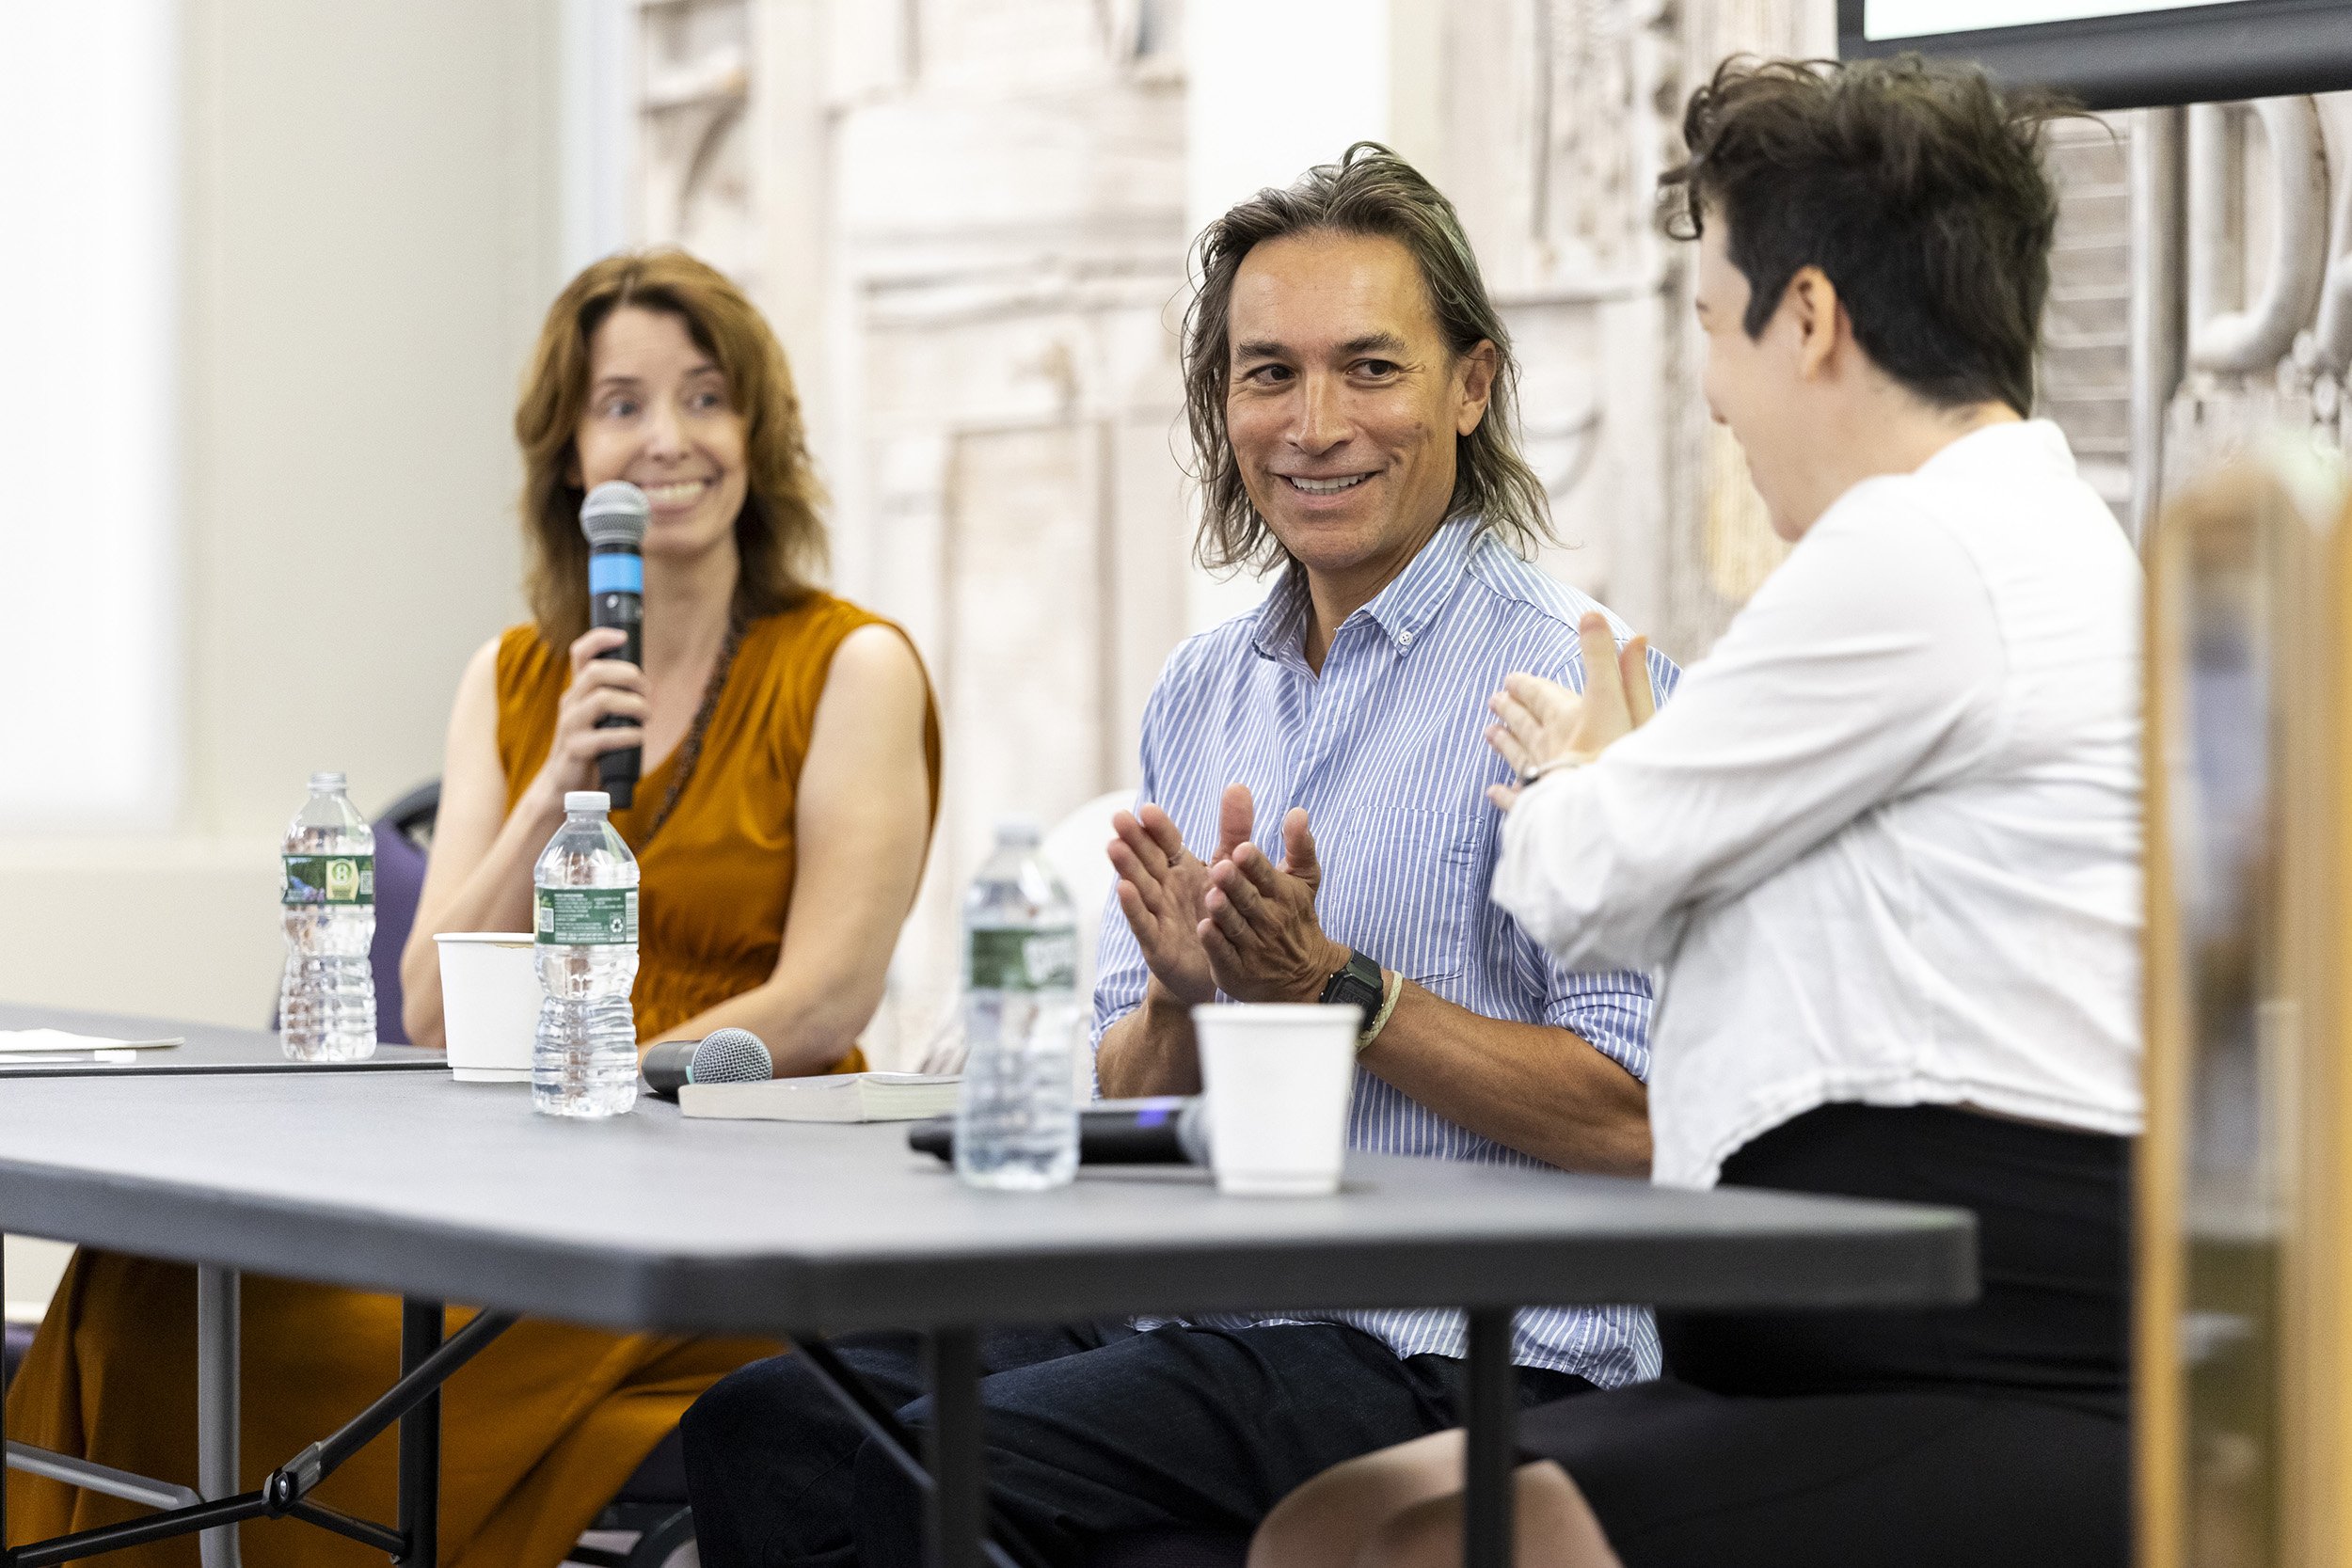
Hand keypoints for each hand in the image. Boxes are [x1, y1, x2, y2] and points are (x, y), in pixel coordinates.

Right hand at [526, 627, 647, 810]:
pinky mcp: (575, 750)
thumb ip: (614, 699)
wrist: (565, 786)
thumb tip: (644, 684)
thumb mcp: (600, 718)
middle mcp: (571, 703)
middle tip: (647, 691)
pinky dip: (628, 735)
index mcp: (578, 691)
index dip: (599, 638)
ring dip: (633, 704)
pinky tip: (638, 738)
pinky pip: (603, 737)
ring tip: (647, 715)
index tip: (623, 636)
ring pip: (601, 700)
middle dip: (629, 676)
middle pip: (596, 672)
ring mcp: (570, 726)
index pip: (580, 653)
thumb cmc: (591, 748)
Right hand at [1108, 785, 1252, 1005]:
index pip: (1167, 842)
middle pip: (1147, 859)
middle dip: (1133, 840)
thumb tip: (1239, 785)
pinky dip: (1134, 906)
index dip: (1158, 828)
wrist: (1218, 967)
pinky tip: (1124, 889)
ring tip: (1114, 847)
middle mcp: (1165, 887)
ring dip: (1127, 867)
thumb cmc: (1218, 912)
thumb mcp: (1230, 867)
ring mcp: (1158, 913)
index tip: (1147, 809)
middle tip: (1118, 818)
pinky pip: (1144, 922)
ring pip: (1141, 886)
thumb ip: (1234, 830)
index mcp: (1181, 868)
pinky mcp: (1156, 943)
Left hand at [1200, 807, 1348, 1002]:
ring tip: (1211, 896)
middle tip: (1221, 868)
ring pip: (1235, 926)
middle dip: (1235, 885)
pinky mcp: (1237, 970)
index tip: (1242, 849)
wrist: (1304, 976)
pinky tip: (1204, 929)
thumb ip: (1300, 846)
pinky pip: (1225, 955)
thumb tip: (1298, 811)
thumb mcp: (1304, 881)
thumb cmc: (1296, 918)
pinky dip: (1216, 944)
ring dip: (1223, 912)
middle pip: (1248, 900)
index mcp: (1282, 895)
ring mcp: (1253, 947)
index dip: (1254, 864)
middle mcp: (1269, 920)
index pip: (1266, 877)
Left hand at [1485, 613, 1654, 810]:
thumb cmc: (1625, 759)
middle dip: (1511, 708)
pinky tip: (1493, 791)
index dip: (1526, 685)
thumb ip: (1615, 664)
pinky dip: (1505, 793)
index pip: (1542, 694)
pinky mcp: (1538, 806)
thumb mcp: (1631, 703)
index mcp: (1570, 717)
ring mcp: (1542, 776)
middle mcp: (1550, 743)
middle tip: (1495, 700)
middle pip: (1525, 722)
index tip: (1510, 679)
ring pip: (1517, 754)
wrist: (1607, 813)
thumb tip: (1593, 617)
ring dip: (1503, 741)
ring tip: (1491, 732)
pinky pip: (1517, 799)